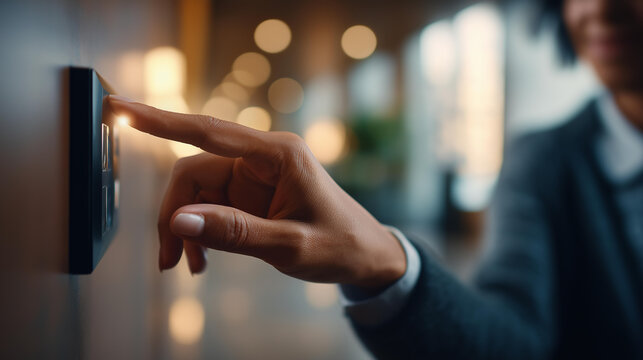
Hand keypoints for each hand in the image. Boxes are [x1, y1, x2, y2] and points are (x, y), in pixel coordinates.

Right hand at [107, 95, 405, 288]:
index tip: (120, 110)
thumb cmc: (339, 245)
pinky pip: (210, 206)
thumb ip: (235, 233)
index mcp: (278, 154)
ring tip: (189, 266)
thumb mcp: (290, 245)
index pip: (207, 131)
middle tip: (168, 259)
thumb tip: (178, 220)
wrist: (364, 256)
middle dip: (174, 215)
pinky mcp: (249, 194)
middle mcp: (261, 158)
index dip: (159, 122)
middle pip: (193, 174)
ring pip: (196, 193)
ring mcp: (253, 175)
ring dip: (185, 229)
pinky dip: (200, 232)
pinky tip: (202, 259)